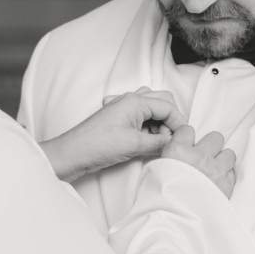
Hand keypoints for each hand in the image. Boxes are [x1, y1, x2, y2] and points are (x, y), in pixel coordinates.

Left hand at [39, 88, 186, 182]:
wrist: (72, 154)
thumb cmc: (97, 145)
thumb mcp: (135, 145)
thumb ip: (160, 143)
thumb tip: (175, 143)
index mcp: (135, 100)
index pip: (169, 106)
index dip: (179, 123)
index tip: (182, 140)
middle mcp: (129, 100)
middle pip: (162, 102)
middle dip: (170, 120)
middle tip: (169, 140)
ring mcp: (122, 108)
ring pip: (151, 108)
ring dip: (158, 123)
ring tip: (155, 142)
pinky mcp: (117, 119)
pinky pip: (139, 116)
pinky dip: (146, 126)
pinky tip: (142, 139)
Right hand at [159, 124, 236, 198]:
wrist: (172, 223)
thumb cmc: (158, 199)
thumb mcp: (155, 172)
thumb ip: (170, 157)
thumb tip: (179, 153)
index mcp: (177, 151)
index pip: (189, 130)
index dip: (188, 139)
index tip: (187, 147)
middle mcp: (198, 157)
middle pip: (215, 137)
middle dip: (210, 147)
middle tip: (204, 158)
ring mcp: (215, 170)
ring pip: (228, 153)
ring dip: (222, 161)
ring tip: (213, 172)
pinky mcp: (226, 185)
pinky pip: (232, 173)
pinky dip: (226, 176)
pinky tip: (217, 184)